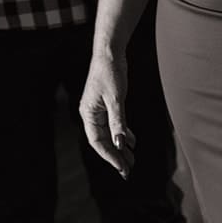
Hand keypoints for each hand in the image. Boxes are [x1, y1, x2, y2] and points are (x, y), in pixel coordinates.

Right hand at [79, 50, 134, 178]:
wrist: (110, 53)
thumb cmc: (110, 73)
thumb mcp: (116, 99)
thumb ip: (118, 122)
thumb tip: (120, 144)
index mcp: (89, 114)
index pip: (98, 142)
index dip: (110, 156)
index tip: (122, 168)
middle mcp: (92, 114)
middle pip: (104, 141)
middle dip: (116, 155)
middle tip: (129, 169)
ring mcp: (99, 110)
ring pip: (110, 134)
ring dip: (120, 147)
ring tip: (132, 159)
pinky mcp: (107, 105)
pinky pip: (114, 125)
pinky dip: (123, 134)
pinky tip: (132, 142)